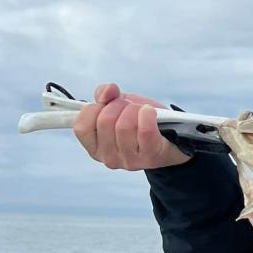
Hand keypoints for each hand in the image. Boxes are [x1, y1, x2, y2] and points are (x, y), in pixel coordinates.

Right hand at [73, 83, 189, 170]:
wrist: (170, 139)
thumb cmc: (138, 122)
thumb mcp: (116, 105)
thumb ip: (104, 95)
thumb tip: (107, 91)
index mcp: (95, 148)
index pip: (82, 127)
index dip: (93, 109)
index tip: (105, 105)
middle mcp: (110, 159)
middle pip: (105, 121)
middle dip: (117, 105)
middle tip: (128, 107)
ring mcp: (130, 161)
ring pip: (124, 125)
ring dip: (133, 109)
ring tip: (140, 111)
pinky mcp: (150, 157)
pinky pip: (145, 130)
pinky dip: (147, 114)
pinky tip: (150, 112)